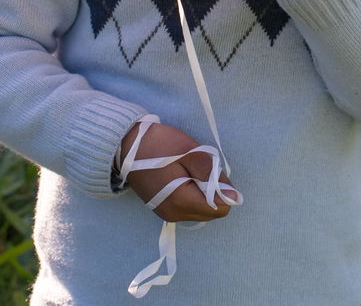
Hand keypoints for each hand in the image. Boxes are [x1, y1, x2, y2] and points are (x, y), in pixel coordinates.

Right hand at [119, 121, 235, 222]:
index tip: (208, 170)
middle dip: (211, 189)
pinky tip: (178, 176)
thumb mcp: (190, 152)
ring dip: (201, 190)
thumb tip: (235, 197)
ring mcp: (168, 214)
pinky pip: (188, 206)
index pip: (222, 208)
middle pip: (212, 210)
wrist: (125, 145)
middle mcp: (175, 214)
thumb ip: (213, 175)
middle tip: (194, 168)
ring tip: (185, 170)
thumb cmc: (159, 145)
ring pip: (201, 209)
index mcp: (182, 202)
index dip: (222, 188)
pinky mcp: (163, 209)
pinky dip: (190, 192)